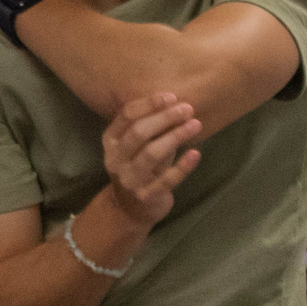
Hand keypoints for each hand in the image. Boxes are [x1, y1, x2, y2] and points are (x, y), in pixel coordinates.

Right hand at [102, 90, 201, 229]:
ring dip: (175, 136)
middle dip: (165, 117)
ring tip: (196, 124)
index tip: (171, 96)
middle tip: (187, 108)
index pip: (127, 116)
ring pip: (151, 154)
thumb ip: (151, 127)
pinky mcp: (146, 196)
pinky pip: (166, 180)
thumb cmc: (139, 167)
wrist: (130, 209)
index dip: (149, 104)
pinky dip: (182, 167)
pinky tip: (196, 154)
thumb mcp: (138, 145)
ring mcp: (129, 179)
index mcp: (110, 141)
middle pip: (139, 132)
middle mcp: (115, 159)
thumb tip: (176, 103)